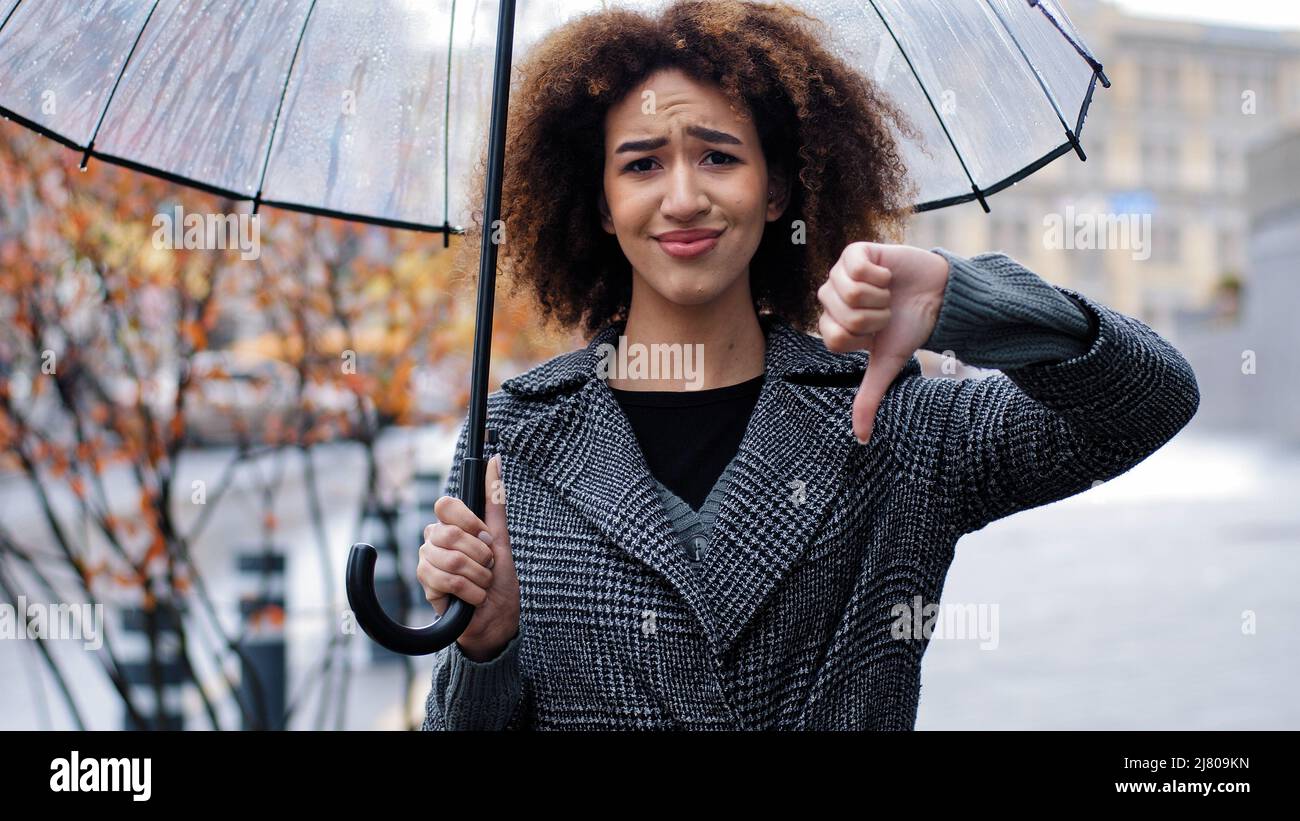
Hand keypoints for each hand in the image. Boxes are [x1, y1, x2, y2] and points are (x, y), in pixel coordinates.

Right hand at [417, 454, 519, 661]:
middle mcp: (436, 539)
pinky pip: (445, 579)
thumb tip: (497, 459)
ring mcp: (428, 560)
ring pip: (450, 559)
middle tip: (488, 567)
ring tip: (482, 585)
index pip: (446, 505)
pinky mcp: (425, 583)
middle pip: (449, 533)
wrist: (495, 620)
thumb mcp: (502, 540)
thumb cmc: (499, 581)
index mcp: (454, 525)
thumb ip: (495, 502)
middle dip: (480, 555)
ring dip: (478, 577)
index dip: (470, 523)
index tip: (487, 540)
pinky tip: (472, 598)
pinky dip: (469, 591)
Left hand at [817, 242, 949, 443]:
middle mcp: (832, 298)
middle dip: (875, 318)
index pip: (833, 338)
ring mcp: (841, 272)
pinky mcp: (855, 251)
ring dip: (879, 297)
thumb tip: (860, 438)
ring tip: (887, 294)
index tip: (878, 332)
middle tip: (886, 311)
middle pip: (842, 315)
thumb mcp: (887, 365)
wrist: (938, 296)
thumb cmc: (909, 328)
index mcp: (833, 324)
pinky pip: (855, 266)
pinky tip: (886, 275)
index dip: (863, 337)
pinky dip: (879, 275)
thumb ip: (868, 398)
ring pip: (849, 291)